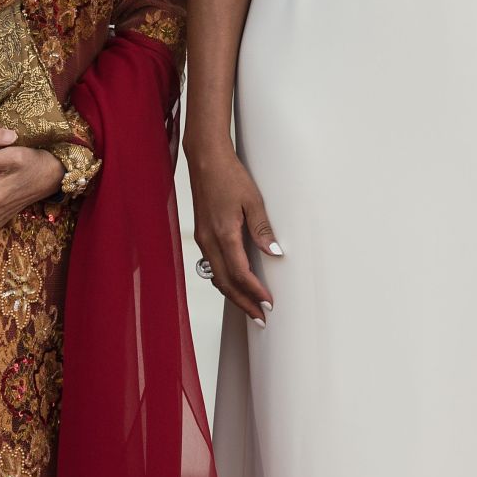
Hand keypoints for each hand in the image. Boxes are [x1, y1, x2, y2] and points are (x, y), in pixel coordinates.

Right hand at [187, 136, 280, 324]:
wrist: (205, 159)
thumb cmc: (229, 176)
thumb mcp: (253, 200)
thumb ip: (262, 229)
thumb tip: (274, 252)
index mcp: (223, 234)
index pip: (239, 273)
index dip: (254, 291)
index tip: (268, 303)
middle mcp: (209, 241)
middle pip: (225, 282)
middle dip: (243, 302)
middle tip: (260, 317)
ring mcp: (203, 239)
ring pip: (216, 276)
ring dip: (233, 294)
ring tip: (250, 306)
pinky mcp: (202, 235)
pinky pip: (212, 266)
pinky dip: (224, 280)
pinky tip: (234, 284)